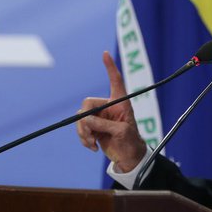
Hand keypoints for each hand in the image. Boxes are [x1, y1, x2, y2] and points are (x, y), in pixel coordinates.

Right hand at [76, 51, 146, 171]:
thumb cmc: (130, 142)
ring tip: (92, 143)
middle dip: (85, 120)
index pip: (115, 81)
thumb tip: (86, 121)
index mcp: (120, 103)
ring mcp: (99, 117)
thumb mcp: (121, 132)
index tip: (105, 54)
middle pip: (87, 104)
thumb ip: (104, 125)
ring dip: (83, 132)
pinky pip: (80, 128)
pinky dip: (83, 139)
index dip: (110, 67)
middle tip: (90, 134)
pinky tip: (92, 147)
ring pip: (81, 118)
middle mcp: (108, 107)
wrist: (127, 157)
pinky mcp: (92, 128)